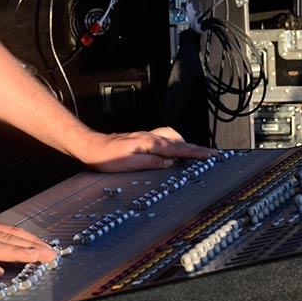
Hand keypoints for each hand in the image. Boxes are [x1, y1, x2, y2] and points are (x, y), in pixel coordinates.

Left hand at [81, 126, 212, 172]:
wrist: (91, 147)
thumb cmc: (106, 157)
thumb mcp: (130, 163)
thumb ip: (152, 162)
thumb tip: (169, 163)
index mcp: (150, 143)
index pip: (179, 148)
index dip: (196, 152)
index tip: (211, 155)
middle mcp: (150, 137)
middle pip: (179, 140)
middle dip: (195, 147)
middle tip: (208, 154)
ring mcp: (145, 137)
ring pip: (171, 137)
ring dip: (184, 144)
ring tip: (192, 154)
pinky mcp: (140, 139)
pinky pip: (163, 139)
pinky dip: (172, 144)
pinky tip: (171, 150)